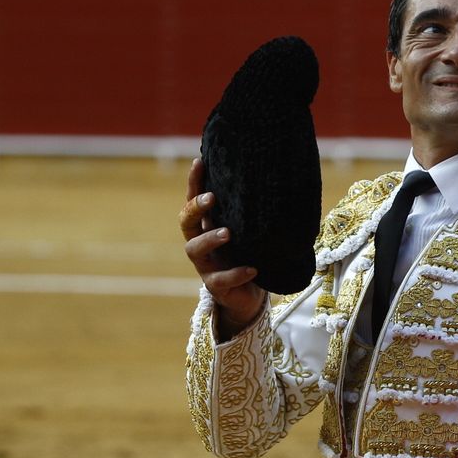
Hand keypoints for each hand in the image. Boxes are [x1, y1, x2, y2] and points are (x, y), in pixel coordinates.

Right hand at [180, 157, 266, 329]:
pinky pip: (221, 280)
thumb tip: (271, 177)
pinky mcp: (216, 286)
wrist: (248, 295)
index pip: (193, 201)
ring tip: (227, 233)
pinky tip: (251, 269)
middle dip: (196, 208)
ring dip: (209, 239)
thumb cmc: (247, 255)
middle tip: (211, 198)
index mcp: (206, 226)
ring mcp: (205, 265)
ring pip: (194, 249)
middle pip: (186, 222)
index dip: (194, 182)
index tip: (199, 162)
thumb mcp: (247, 231)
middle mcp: (200, 243)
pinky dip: (236, 273)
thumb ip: (248, 212)